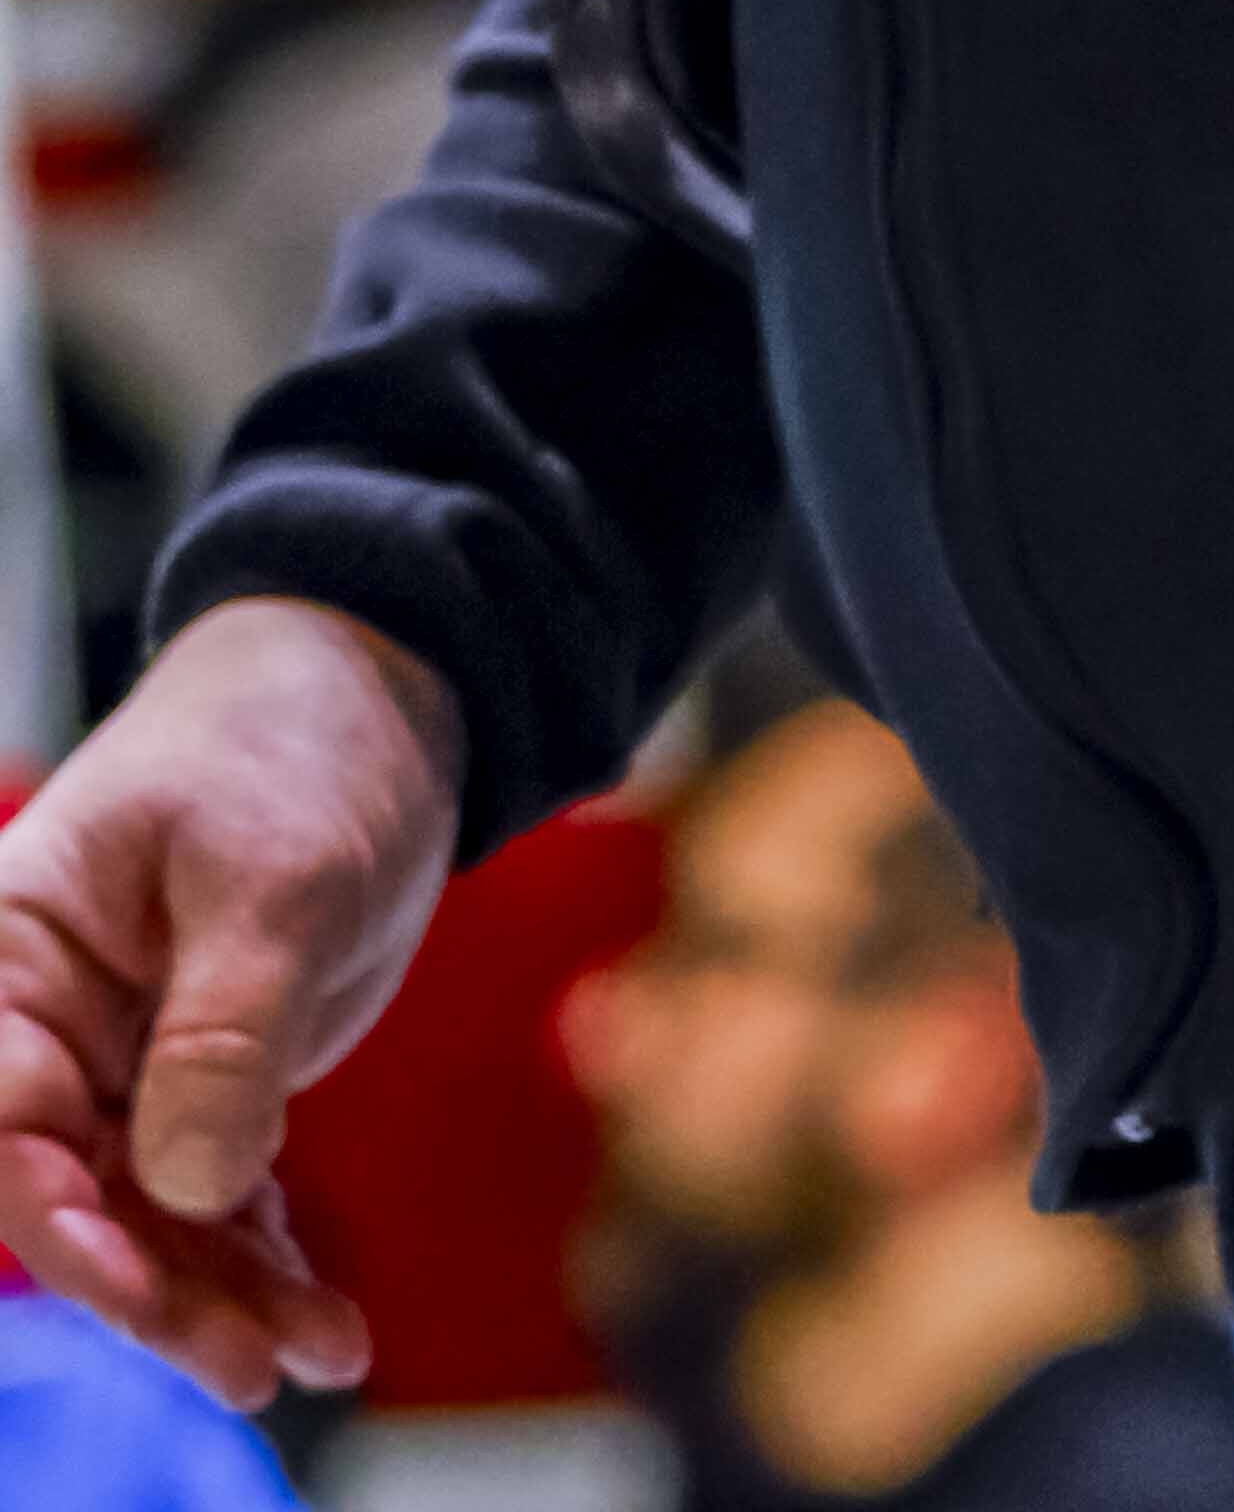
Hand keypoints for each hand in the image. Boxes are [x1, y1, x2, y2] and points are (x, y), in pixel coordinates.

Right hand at [0, 598, 463, 1407]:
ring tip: (316, 1353)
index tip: (138, 1284)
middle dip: (156, 1289)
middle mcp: (50, 1026)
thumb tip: (187, 1185)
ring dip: (222, 1294)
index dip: (65, 1222)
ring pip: (149, 1215)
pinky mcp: (202, 1083)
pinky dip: (262, 1257)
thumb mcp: (274, 873)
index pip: (8, 1123)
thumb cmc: (296, 743)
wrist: (379, 687)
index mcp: (15, 959)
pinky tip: (328, 1320)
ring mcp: (124, 1063)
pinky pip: (213, 1196)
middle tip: (251, 1363)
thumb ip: (224, 1028)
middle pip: (75, 1193)